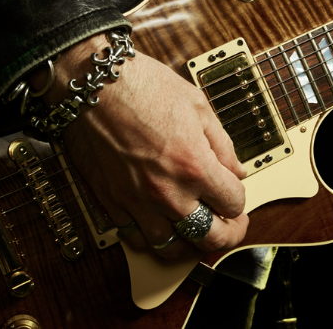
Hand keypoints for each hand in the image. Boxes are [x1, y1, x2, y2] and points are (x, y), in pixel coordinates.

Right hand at [34, 33, 247, 258]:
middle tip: (231, 227)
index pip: (232, 203)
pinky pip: (136, 239)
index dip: (240, 201)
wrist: (93, 83)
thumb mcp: (198, 106)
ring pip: (171, 247)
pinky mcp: (111, 202)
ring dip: (190, 244)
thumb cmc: (142, 86)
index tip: (237, 196)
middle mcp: (167, 190)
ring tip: (198, 234)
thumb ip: (222, 145)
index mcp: (194, 164)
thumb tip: (236, 171)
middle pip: (209, 236)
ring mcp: (136, 201)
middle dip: (227, 234)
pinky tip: (163, 229)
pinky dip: (154, 240)